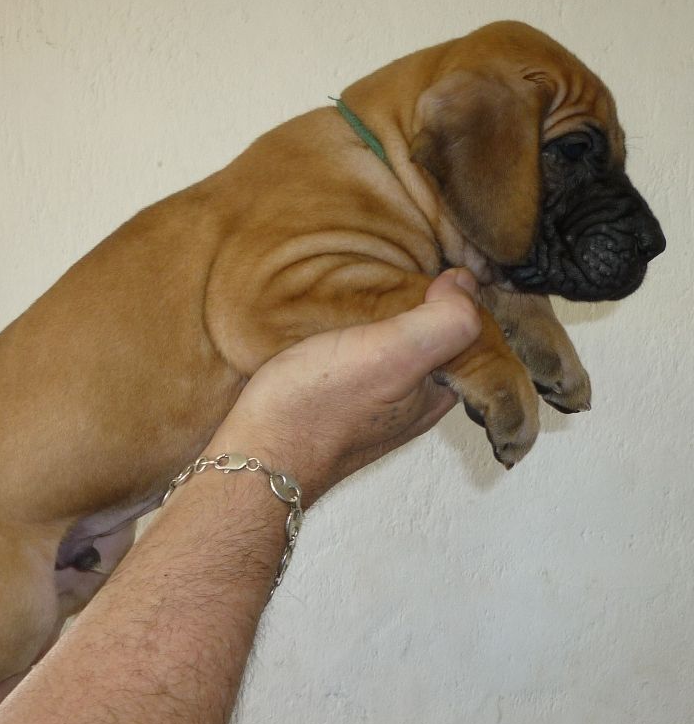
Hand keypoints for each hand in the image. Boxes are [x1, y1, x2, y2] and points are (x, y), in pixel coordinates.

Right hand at [208, 268, 481, 504]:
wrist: (254, 457)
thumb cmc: (315, 411)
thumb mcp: (392, 356)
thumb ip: (442, 322)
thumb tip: (465, 284)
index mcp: (437, 394)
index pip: (470, 337)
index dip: (460, 298)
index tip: (442, 266)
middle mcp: (411, 404)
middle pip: (434, 343)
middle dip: (425, 306)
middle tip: (404, 267)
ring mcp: (371, 406)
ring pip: (395, 351)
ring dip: (386, 319)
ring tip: (370, 285)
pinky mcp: (334, 402)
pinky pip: (358, 361)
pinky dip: (355, 335)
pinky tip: (337, 320)